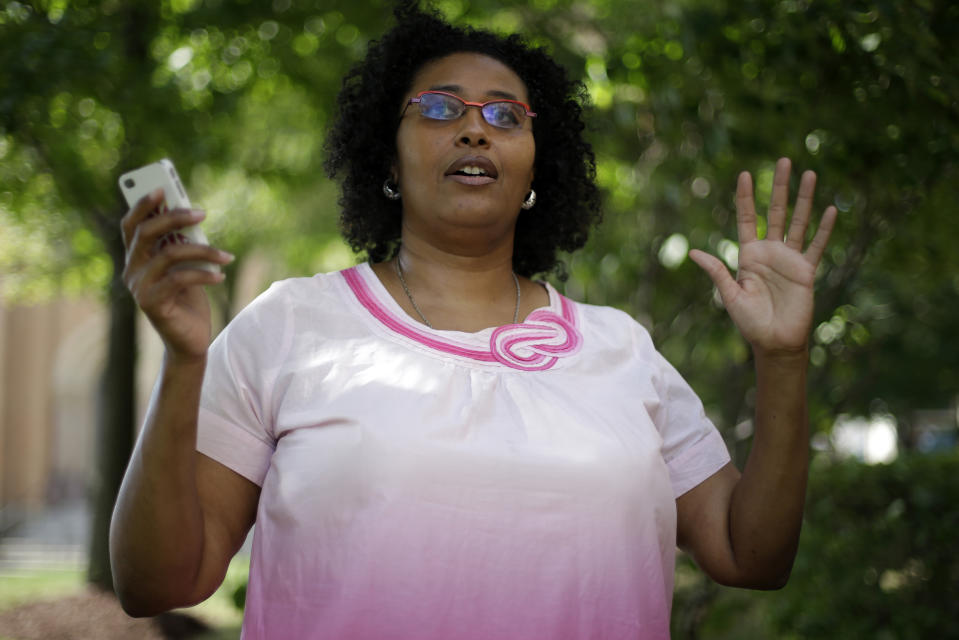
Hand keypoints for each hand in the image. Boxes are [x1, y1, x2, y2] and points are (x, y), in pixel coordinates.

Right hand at [121, 189, 233, 362]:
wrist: (190, 340)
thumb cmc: (189, 300)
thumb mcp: (186, 267)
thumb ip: (182, 244)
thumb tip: (191, 215)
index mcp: (137, 258)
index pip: (132, 225)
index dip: (143, 205)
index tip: (163, 188)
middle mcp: (132, 270)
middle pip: (146, 234)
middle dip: (175, 218)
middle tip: (203, 213)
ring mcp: (139, 287)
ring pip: (168, 255)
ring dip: (202, 251)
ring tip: (226, 256)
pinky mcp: (151, 303)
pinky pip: (179, 279)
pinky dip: (203, 275)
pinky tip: (221, 276)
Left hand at [689, 158, 836, 356]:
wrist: (775, 342)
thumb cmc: (750, 322)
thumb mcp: (730, 295)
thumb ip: (717, 272)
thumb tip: (693, 253)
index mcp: (749, 255)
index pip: (747, 219)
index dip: (746, 197)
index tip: (745, 174)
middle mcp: (770, 252)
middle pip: (775, 212)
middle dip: (779, 187)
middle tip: (784, 160)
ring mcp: (790, 259)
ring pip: (798, 222)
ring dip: (804, 199)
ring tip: (810, 174)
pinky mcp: (806, 271)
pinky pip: (817, 246)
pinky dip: (824, 229)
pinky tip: (830, 209)